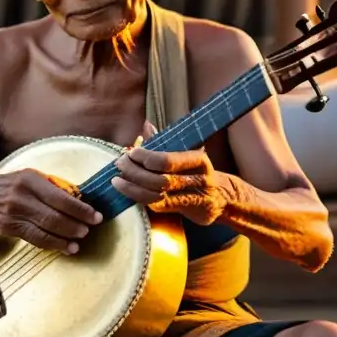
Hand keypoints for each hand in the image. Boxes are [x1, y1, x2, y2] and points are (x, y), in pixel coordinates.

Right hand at [0, 169, 102, 253]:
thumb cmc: (12, 186)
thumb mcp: (29, 177)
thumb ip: (51, 187)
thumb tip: (80, 199)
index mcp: (30, 179)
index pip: (60, 197)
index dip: (80, 209)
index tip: (96, 216)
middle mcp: (22, 196)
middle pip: (54, 215)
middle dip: (75, 225)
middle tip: (89, 230)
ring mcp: (15, 213)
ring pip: (45, 229)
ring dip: (65, 237)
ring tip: (79, 242)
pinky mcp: (11, 228)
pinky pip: (36, 238)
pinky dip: (52, 244)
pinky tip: (65, 247)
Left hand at [112, 121, 227, 225]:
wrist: (219, 198)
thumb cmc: (197, 170)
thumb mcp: (188, 152)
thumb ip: (167, 140)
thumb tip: (147, 125)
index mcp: (199, 160)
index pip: (168, 161)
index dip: (146, 157)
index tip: (132, 152)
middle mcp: (197, 180)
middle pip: (160, 179)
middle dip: (135, 172)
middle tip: (120, 164)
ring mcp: (191, 198)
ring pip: (156, 195)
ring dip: (133, 187)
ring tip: (116, 179)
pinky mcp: (183, 210)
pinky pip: (157, 205)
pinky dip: (139, 197)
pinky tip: (127, 190)